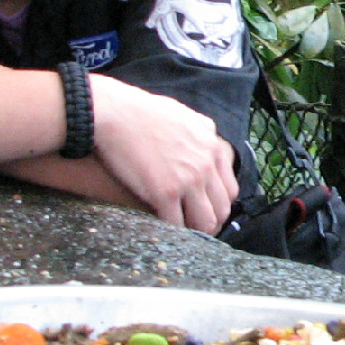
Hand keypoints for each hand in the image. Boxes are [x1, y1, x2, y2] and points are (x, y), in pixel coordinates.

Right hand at [87, 75, 239, 233]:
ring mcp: (188, 180)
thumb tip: (207, 141)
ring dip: (194, 231)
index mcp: (213, 146)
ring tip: (180, 232)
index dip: (217, 204)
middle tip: (192, 226)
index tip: (204, 209)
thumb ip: (201, 131)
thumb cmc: (141, 112)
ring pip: (205, 222)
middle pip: (222, 209)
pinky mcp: (165, 192)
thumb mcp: (184, 114)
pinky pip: (176, 224)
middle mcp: (207, 164)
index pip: (230, 189)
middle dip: (209, 222)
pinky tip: (161, 228)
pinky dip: (171, 231)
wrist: (114, 113)